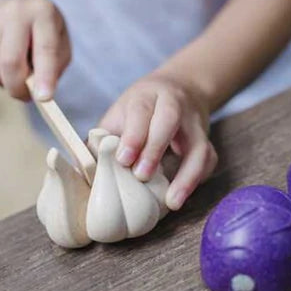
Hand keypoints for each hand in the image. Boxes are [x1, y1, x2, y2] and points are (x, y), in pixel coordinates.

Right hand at [0, 0, 70, 100]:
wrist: (12, 5)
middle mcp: (15, 11)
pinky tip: (4, 59)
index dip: (45, 76)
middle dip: (19, 88)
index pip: (45, 49)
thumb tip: (39, 93)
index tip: (44, 98)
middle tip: (28, 98)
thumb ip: (54, 67)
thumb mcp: (60, 44)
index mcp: (43, 11)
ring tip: (20, 69)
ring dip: (10, 82)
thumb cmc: (44, 33)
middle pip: (11, 62)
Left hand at [100, 72, 217, 210]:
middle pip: (169, 121)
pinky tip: (183, 195)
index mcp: (147, 95)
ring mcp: (195, 123)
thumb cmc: (141, 108)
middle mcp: (174, 104)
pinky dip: (199, 178)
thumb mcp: (120, 113)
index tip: (123, 160)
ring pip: (199, 145)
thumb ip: (103, 137)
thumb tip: (81, 168)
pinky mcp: (207, 139)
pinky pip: (209, 159)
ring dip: (187, 175)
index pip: (141, 111)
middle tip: (141, 176)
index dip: (133, 136)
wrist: (179, 88)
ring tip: (172, 202)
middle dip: (155, 149)